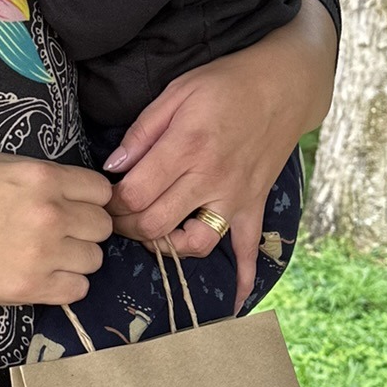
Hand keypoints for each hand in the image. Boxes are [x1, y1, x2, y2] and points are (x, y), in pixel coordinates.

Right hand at [0, 154, 112, 305]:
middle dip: (85, 229)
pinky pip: (78, 290)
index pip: (101, 191)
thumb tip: (72, 188)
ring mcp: (42, 254)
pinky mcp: (30, 288)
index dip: (90, 199)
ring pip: (94, 260)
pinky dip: (66, 285)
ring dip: (76, 259)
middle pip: (102, 226)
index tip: (75, 207)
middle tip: (60, 234)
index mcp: (42, 178)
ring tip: (47, 257)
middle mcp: (49, 214)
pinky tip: (44, 277)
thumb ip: (40, 173)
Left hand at [105, 0, 338, 309]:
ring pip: (195, 243)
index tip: (102, 199)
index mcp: (185, 148)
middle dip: (126, 227)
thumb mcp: (176, 93)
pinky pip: (249, 247)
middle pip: (155, 223)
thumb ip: (142, 132)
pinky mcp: (254, 205)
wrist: (283, 85)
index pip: (135, 194)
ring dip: (167, 247)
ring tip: (152, 234)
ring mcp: (234, 197)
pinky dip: (244, 276)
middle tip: (116, 219)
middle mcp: (209, 179)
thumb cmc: (224, 83)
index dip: (111, 203)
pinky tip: (235, 302)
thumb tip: (112, 166)